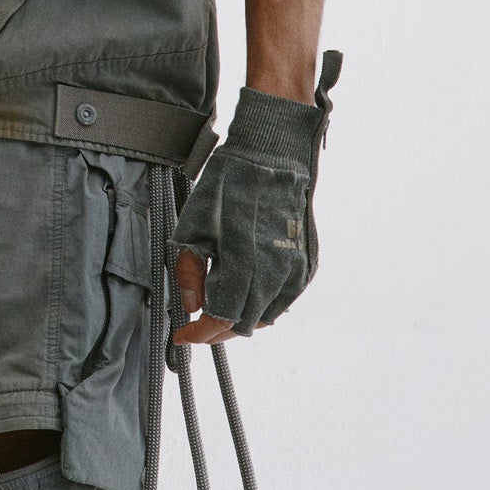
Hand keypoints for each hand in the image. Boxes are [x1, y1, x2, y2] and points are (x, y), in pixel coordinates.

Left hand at [171, 85, 329, 336]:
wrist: (273, 154)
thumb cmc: (229, 184)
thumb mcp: (194, 224)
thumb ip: (190, 270)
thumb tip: (191, 306)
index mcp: (244, 263)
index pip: (221, 318)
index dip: (199, 333)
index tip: (183, 334)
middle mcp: (276, 272)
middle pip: (244, 324)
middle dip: (217, 329)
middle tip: (197, 321)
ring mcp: (296, 270)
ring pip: (266, 317)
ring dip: (241, 318)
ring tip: (220, 305)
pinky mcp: (307, 264)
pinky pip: (284, 300)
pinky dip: (263, 304)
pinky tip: (246, 293)